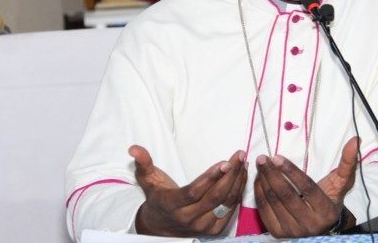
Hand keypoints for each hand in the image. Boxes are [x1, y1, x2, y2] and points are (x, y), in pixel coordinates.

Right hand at [128, 145, 246, 236]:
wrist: (162, 227)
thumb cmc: (157, 197)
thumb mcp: (147, 180)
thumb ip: (143, 163)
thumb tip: (133, 148)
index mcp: (172, 205)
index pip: (194, 192)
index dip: (210, 178)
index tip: (225, 162)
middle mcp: (189, 219)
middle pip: (215, 196)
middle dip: (230, 175)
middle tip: (239, 155)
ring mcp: (203, 226)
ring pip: (225, 202)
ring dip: (237, 181)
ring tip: (243, 161)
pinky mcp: (215, 230)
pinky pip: (231, 208)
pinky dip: (238, 191)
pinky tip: (242, 175)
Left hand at [253, 137, 358, 236]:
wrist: (320, 228)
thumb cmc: (330, 200)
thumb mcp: (340, 184)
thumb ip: (347, 163)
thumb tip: (355, 140)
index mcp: (325, 210)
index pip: (306, 188)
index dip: (291, 172)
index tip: (277, 156)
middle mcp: (309, 223)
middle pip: (286, 195)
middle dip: (272, 174)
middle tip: (263, 158)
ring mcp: (292, 230)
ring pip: (273, 202)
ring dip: (264, 181)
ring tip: (260, 165)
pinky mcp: (278, 233)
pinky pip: (264, 210)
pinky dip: (259, 193)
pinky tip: (259, 179)